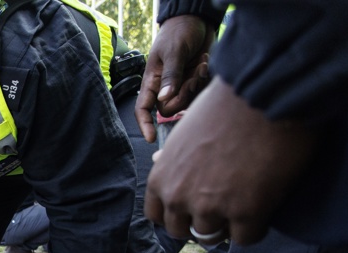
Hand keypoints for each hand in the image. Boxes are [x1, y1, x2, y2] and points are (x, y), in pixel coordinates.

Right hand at [135, 15, 214, 142]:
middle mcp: (164, 86)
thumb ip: (170, 76)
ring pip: (187, 102)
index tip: (151, 138)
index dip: (145, 124)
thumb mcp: (173, 52)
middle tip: (193, 77)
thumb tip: (163, 100)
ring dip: (197, 85)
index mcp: (152, 80)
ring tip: (200, 64)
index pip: (143, 108)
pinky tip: (204, 62)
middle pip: (170, 108)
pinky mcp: (194, 81)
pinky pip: (199, 93)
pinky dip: (204, 80)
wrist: (197, 19)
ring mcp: (180, 85)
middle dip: (184, 96)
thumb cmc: (179, 31)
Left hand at [145, 78, 317, 244]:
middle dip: (200, 222)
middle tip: (222, 207)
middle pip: (183, 231)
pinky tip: (264, 208)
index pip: (157, 215)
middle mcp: (179, 196)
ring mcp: (211, 207)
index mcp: (160, 177)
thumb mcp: (184, 131)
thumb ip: (172, 157)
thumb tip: (158, 162)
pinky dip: (255, 228)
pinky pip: (246, 238)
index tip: (193, 207)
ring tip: (245, 202)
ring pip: (212, 237)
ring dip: (227, 225)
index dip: (177, 213)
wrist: (264, 91)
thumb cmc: (226, 104)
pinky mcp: (246, 212)